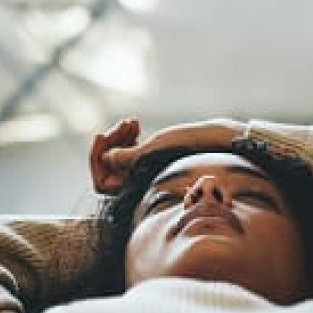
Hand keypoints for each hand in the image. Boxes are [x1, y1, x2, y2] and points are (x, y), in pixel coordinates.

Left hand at [89, 118, 246, 193]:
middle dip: (110, 144)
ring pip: (117, 158)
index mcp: (138, 189)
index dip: (96, 160)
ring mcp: (144, 172)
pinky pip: (129, 151)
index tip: (100, 135)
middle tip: (121, 125)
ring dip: (119, 137)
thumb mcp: (155, 149)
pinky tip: (135, 123)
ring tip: (132, 123)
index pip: (102, 183)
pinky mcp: (151, 160)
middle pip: (107, 169)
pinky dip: (128, 136)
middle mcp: (138, 184)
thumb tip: (105, 159)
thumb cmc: (189, 148)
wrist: (216, 143)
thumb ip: (129, 157)